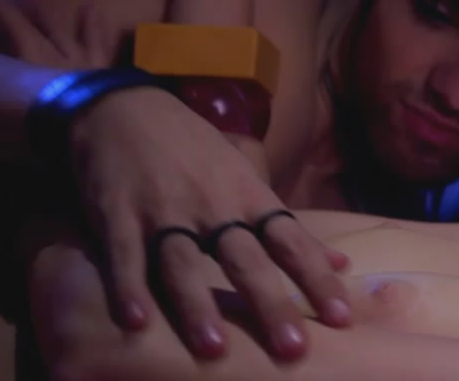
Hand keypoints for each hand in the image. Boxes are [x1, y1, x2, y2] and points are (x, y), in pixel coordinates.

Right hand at [68, 87, 351, 360]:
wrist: (126, 108)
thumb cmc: (195, 151)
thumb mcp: (246, 179)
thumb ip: (288, 227)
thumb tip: (342, 262)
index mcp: (247, 197)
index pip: (290, 242)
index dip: (315, 278)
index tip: (341, 317)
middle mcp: (211, 206)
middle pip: (245, 260)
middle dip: (270, 303)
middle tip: (292, 348)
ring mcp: (163, 210)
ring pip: (182, 263)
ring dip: (198, 307)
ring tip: (214, 349)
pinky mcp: (117, 215)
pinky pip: (124, 256)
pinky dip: (128, 288)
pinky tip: (135, 322)